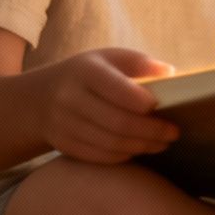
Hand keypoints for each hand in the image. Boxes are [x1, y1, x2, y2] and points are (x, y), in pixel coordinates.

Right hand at [35, 47, 178, 163]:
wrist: (41, 97)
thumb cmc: (88, 74)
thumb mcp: (109, 58)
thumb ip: (139, 63)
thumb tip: (170, 74)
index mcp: (85, 71)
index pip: (118, 90)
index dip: (144, 103)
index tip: (166, 108)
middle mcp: (70, 98)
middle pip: (118, 122)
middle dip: (151, 131)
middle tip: (174, 133)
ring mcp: (64, 124)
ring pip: (111, 143)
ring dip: (142, 146)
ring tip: (162, 143)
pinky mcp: (64, 145)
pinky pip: (100, 156)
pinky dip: (125, 155)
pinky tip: (139, 148)